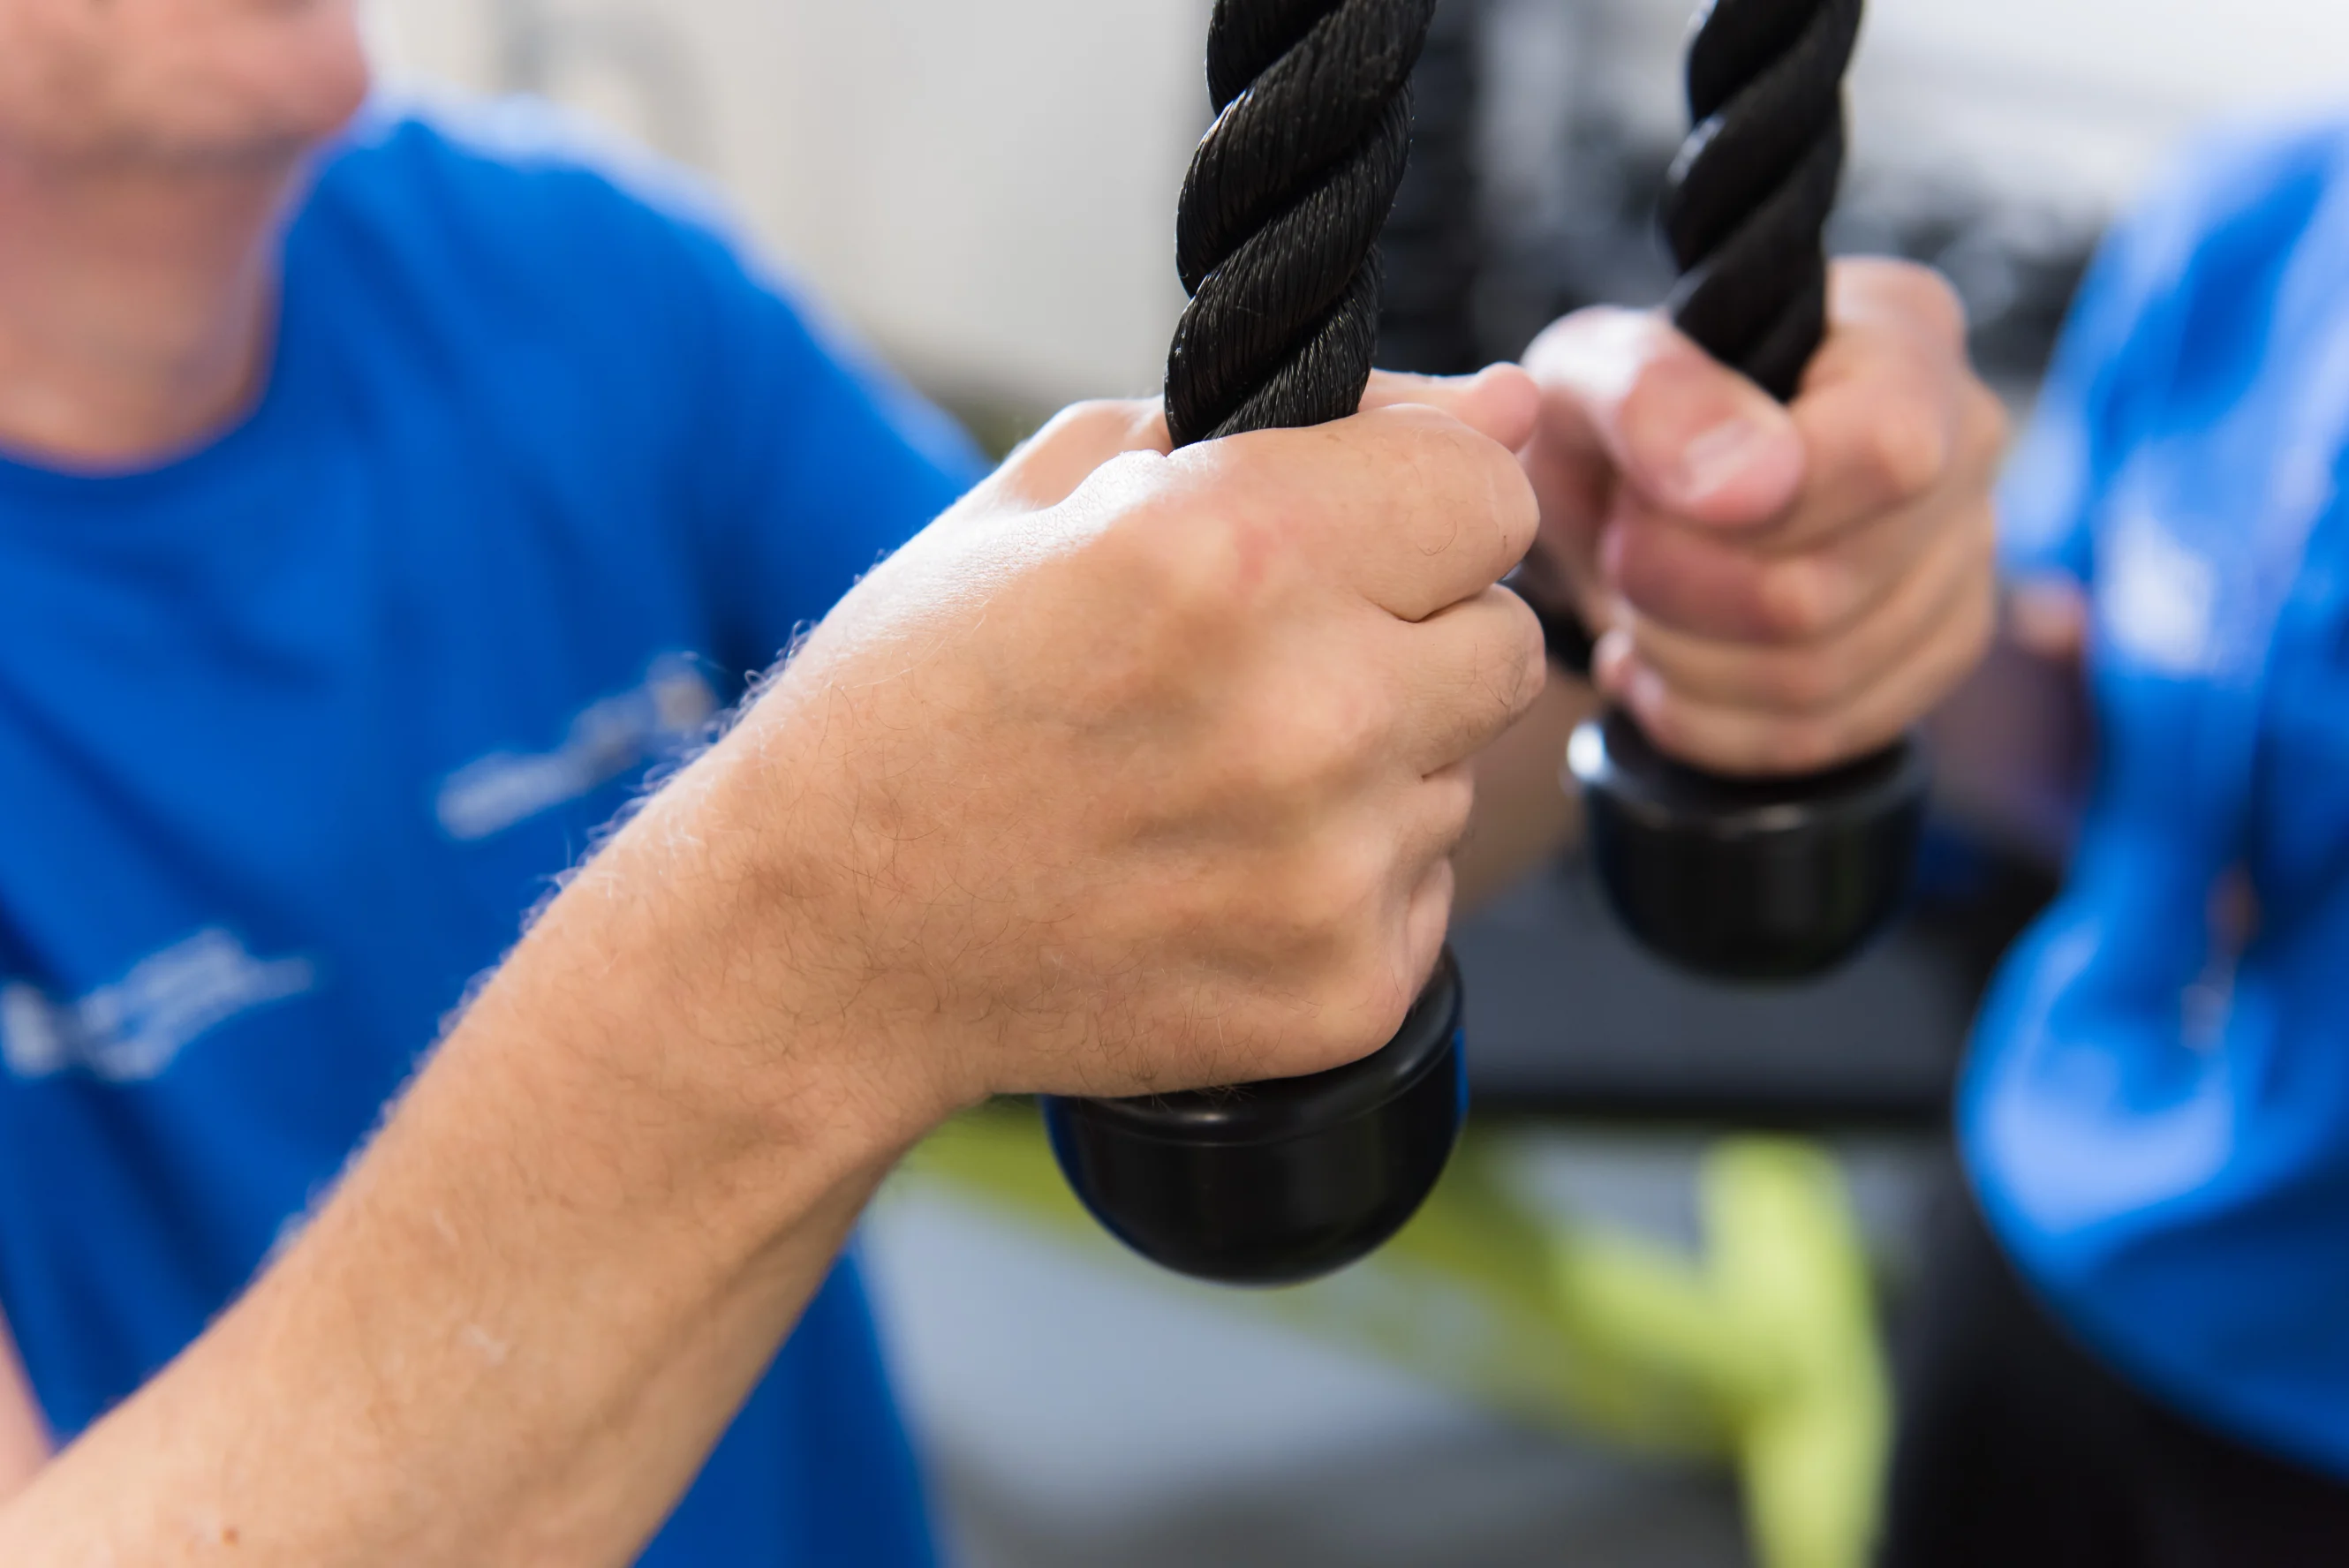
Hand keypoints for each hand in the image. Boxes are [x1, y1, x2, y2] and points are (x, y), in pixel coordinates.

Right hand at [589, 370, 1545, 1135]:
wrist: (824, 939)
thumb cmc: (918, 697)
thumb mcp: (1059, 492)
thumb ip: (1304, 423)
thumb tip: (1505, 404)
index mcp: (1229, 551)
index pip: (1487, 488)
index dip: (1417, 499)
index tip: (1352, 530)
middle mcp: (1308, 713)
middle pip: (1505, 637)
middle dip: (1410, 630)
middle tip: (1268, 663)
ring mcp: (1333, 871)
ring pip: (1462, 768)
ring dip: (1375, 759)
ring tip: (1212, 778)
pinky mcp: (1346, 992)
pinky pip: (1425, 888)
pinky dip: (1347, 877)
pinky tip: (1218, 871)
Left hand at [1519, 258, 2004, 774]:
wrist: (1621, 498)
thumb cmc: (1619, 418)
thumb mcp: (1591, 371)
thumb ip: (1654, 397)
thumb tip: (1754, 481)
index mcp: (1900, 334)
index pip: (1887, 454)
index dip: (1753, 510)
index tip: (1643, 506)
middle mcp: (1966, 440)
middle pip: (1827, 588)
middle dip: (1675, 589)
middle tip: (1619, 551)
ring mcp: (1965, 557)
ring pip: (1817, 678)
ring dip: (1681, 660)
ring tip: (1636, 604)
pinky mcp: (1933, 657)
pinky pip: (1819, 735)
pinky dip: (1704, 718)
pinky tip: (1658, 667)